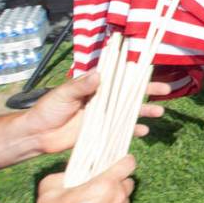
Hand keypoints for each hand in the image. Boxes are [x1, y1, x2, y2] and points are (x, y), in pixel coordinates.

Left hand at [24, 72, 168, 154]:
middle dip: (147, 90)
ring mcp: (103, 115)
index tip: (149, 66)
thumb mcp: (62, 94)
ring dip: (144, 111)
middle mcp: (102, 98)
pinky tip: (143, 131)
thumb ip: (80, 85)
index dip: (133, 71)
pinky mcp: (102, 131)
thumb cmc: (47, 110)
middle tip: (166, 90)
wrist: (37, 136)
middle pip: (129, 92)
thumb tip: (99, 74)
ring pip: (129, 111)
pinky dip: (133, 131)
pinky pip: (121, 130)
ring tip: (159, 112)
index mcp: (94, 86)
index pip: (117, 75)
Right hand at [31, 155, 136, 202]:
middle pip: (128, 182)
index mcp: (105, 185)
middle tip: (99, 184)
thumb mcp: (47, 194)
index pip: (129, 163)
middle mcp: (118, 199)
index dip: (124, 159)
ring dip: (114, 198)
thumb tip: (67, 174)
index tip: (117, 160)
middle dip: (118, 180)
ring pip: (124, 200)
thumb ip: (59, 177)